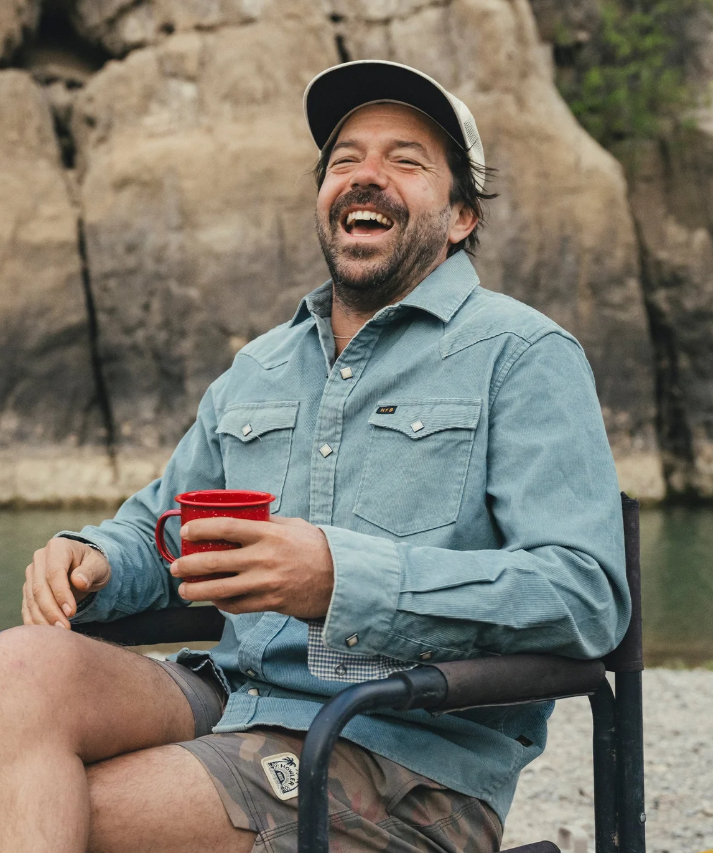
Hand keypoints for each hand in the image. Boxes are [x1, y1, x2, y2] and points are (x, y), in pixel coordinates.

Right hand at [22, 538, 110, 627]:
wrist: (85, 568)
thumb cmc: (93, 566)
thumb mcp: (99, 566)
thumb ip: (90, 572)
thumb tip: (79, 581)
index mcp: (58, 547)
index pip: (54, 573)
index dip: (61, 594)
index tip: (72, 612)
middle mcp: (40, 558)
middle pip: (39, 588)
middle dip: (51, 611)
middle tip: (65, 628)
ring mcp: (32, 573)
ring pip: (31, 599)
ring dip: (43, 618)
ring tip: (58, 632)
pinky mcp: (28, 587)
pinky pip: (27, 606)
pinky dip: (34, 620)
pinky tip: (45, 631)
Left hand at [171, 516, 333, 618]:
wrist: (341, 578)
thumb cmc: (315, 547)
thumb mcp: (293, 526)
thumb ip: (268, 523)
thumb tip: (244, 517)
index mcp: (268, 534)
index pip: (225, 528)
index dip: (200, 529)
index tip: (186, 532)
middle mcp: (263, 558)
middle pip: (214, 562)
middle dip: (188, 566)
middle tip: (175, 566)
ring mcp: (266, 583)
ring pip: (220, 589)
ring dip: (196, 590)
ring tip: (184, 589)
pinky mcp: (270, 603)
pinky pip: (237, 605)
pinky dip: (221, 603)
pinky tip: (214, 599)